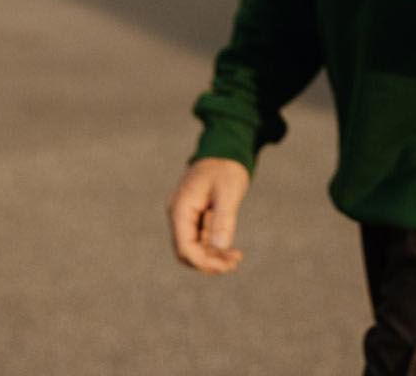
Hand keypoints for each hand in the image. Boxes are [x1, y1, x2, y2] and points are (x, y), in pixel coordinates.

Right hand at [167, 157, 250, 273]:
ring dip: (213, 256)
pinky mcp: (196, 216)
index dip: (203, 262)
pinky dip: (214, 247)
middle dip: (209, 262)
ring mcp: (187, 216)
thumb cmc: (226, 168)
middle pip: (187, 251)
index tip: (225, 265)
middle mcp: (180, 214)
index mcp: (181, 208)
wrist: (226, 149)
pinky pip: (201, 238)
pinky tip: (231, 251)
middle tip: (233, 263)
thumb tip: (220, 248)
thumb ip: (223, 219)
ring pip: (195, 247)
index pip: (184, 247)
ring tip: (236, 258)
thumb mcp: (228, 192)